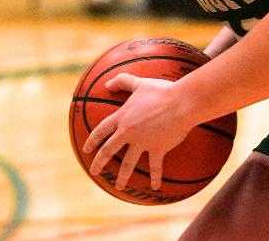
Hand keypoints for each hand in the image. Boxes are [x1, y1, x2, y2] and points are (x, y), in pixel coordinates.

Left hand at [84, 74, 195, 190]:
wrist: (182, 102)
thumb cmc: (162, 91)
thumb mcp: (141, 83)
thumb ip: (124, 81)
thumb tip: (107, 84)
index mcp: (123, 117)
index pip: (101, 130)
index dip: (93, 140)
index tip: (86, 149)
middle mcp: (128, 132)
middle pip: (109, 150)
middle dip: (99, 162)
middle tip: (94, 171)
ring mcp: (142, 142)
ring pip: (128, 163)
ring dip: (122, 176)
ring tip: (119, 186)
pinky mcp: (157, 148)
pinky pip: (155, 166)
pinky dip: (155, 177)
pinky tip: (154, 187)